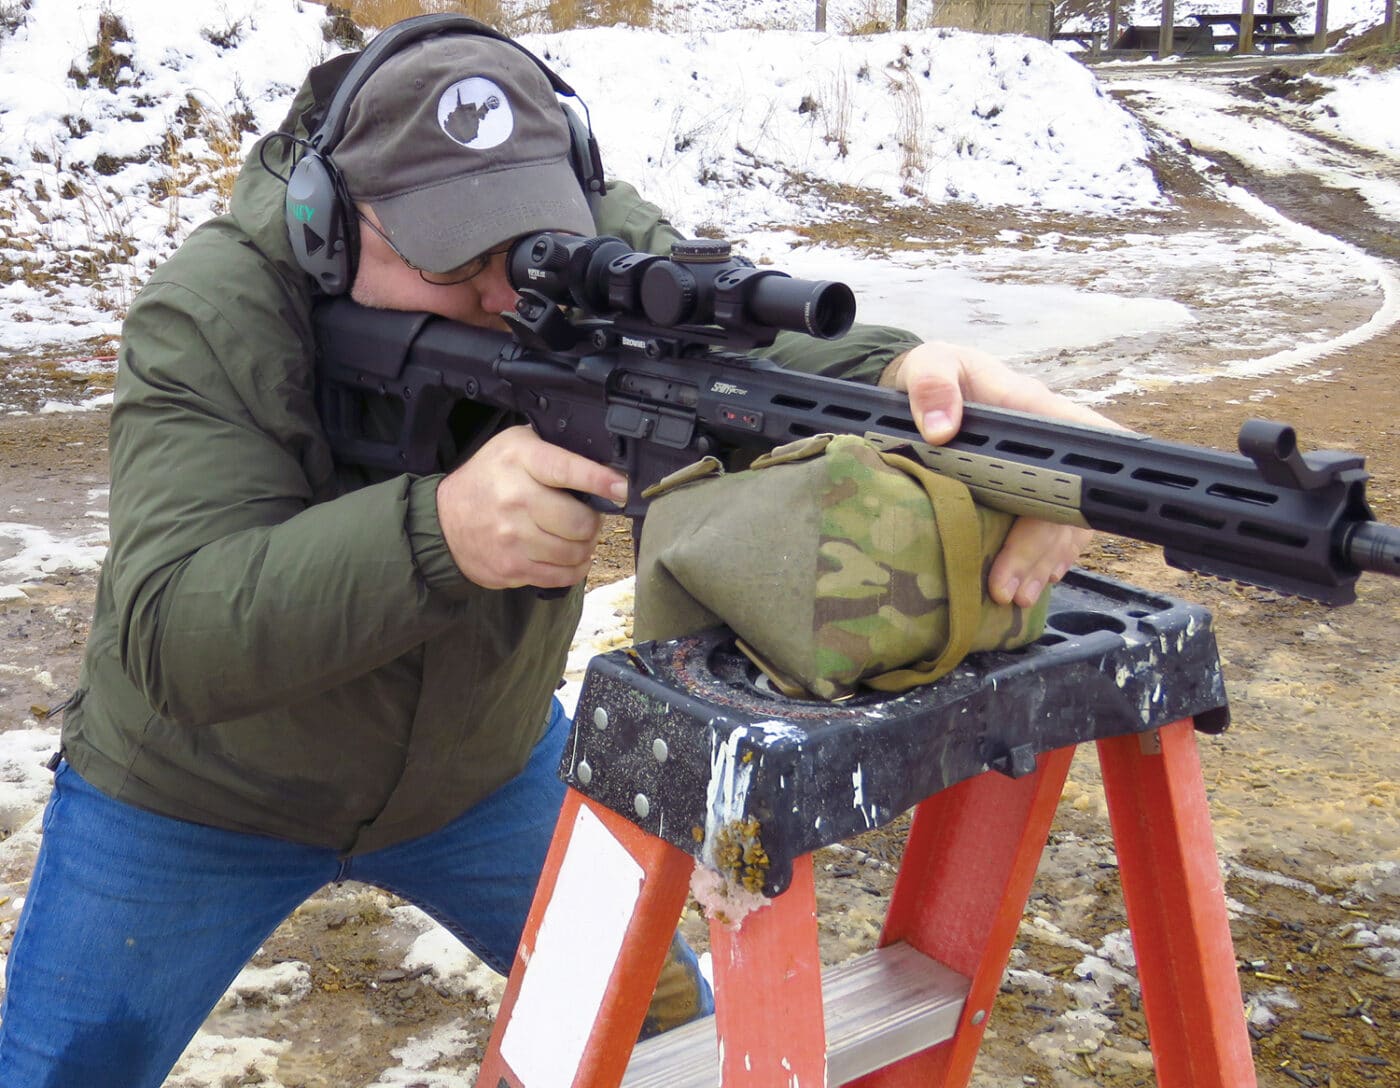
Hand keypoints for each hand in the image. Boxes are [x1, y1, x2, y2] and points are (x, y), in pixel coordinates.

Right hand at [436, 425, 627, 589]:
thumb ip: (554, 449)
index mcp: (520, 461)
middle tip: (588, 516)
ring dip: (586, 546)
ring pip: (575, 551)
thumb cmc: (489, 478)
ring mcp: (512, 538)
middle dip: (594, 521)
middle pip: (579, 521)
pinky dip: (575, 567)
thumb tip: (604, 463)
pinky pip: (562, 575)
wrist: (444, 520)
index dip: (600, 481)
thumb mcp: (515, 446)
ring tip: (577, 536)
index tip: (622, 489)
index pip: (567, 470)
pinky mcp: (512, 568)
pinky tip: (569, 555)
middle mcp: (515, 499)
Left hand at [881, 341, 1123, 607]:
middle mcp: (1049, 444)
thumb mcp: (930, 364)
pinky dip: (1041, 560)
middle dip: (1040, 549)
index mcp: (1034, 409)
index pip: (1084, 442)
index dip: (1091, 483)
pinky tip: (1030, 582)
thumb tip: (941, 429)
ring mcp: (1043, 471)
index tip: (1071, 527)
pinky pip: (1050, 532)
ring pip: (1063, 524)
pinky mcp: (1028, 492)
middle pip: (1068, 502)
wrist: (928, 383)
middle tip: (1007, 587)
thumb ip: (933, 386)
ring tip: (1015, 596)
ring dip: (1042, 564)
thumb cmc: (935, 371)